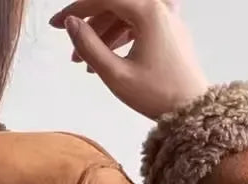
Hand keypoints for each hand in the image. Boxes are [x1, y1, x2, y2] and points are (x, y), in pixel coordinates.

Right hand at [49, 0, 208, 120]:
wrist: (191, 110)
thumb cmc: (158, 95)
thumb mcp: (116, 75)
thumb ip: (89, 46)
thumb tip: (71, 24)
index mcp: (149, 11)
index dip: (76, 10)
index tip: (56, 24)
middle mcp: (160, 6)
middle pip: (114, 4)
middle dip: (88, 22)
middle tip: (68, 41)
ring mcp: (167, 16)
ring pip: (124, 14)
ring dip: (101, 32)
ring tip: (82, 61)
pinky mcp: (169, 28)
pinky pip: (137, 23)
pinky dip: (118, 36)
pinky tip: (104, 57)